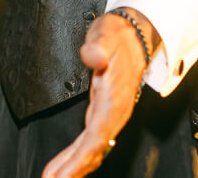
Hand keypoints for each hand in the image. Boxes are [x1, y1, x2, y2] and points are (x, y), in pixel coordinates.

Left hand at [43, 11, 154, 177]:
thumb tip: (93, 56)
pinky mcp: (105, 114)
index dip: (79, 158)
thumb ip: (98, 47)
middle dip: (74, 169)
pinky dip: (78, 156)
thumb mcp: (106, 35)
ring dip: (74, 166)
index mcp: (115, 98)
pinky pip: (91, 141)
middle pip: (95, 149)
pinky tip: (65, 164)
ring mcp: (111, 115)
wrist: (135, 34)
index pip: (97, 136)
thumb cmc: (118, 36)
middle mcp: (115, 112)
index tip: (62, 175)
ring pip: (93, 149)